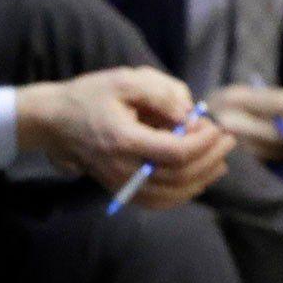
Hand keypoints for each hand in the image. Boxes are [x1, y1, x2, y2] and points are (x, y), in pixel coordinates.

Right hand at [15, 67, 235, 205]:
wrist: (54, 122)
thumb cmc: (90, 96)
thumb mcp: (124, 81)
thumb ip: (160, 93)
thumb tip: (190, 115)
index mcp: (124, 141)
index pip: (176, 153)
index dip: (204, 143)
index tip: (217, 127)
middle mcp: (122, 169)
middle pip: (179, 176)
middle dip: (210, 158)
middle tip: (228, 139)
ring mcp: (121, 184)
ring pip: (172, 194)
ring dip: (202, 178)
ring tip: (221, 159)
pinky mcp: (121, 190)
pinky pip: (159, 201)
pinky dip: (184, 192)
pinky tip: (200, 177)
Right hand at [205, 84, 282, 160]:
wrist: (178, 134)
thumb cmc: (221, 110)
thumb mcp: (242, 98)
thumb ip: (273, 101)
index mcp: (235, 98)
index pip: (274, 101)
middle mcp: (231, 123)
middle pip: (280, 133)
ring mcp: (230, 147)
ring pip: (277, 151)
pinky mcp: (232, 166)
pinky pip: (269, 161)